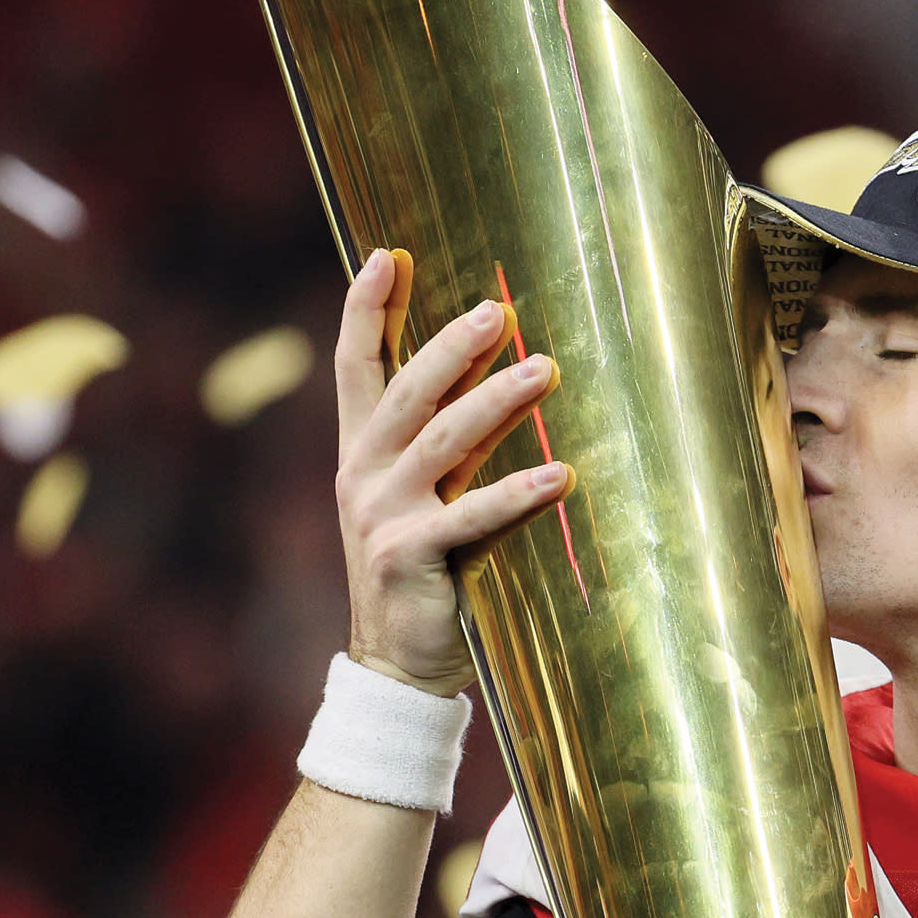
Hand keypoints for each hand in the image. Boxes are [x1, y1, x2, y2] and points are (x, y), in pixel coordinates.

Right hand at [333, 248, 572, 696]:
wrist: (397, 662)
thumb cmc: (425, 566)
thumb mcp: (429, 490)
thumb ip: (449, 434)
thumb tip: (503, 365)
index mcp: (360, 451)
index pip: (356, 366)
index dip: (367, 310)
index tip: (388, 255)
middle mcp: (361, 474)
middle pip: (405, 392)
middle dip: (449, 346)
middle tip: (498, 312)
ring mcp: (382, 515)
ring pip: (442, 442)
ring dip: (496, 403)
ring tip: (545, 371)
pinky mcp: (410, 556)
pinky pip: (472, 516)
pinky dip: (518, 494)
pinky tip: (561, 474)